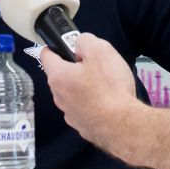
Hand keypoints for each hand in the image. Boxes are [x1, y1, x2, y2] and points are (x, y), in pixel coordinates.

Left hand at [40, 33, 141, 154]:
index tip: (69, 45)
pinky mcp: (83, 128)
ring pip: (72, 94)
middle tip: (96, 66)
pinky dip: (91, 105)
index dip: (56, 46)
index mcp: (58, 77)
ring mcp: (70, 115)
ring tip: (105, 86)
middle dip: (74, 69)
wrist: (123, 125)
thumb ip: (84, 41)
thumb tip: (78, 46)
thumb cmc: (109, 85)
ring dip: (83, 88)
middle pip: (61, 76)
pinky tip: (107, 104)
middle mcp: (58, 97)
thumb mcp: (100, 50)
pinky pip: (83, 110)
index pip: (46, 56)